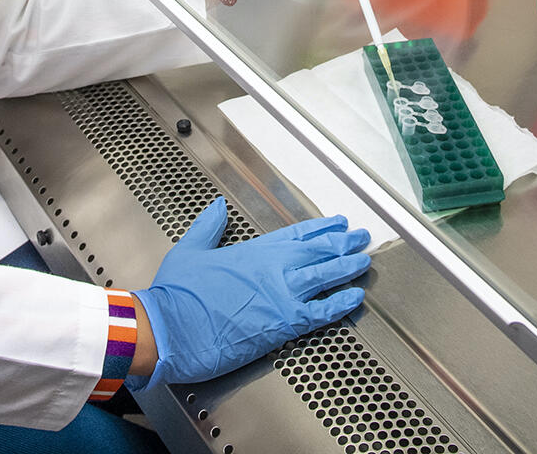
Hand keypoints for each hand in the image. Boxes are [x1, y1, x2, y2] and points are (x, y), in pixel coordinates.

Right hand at [129, 197, 368, 388]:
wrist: (171, 328)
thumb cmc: (176, 295)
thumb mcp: (189, 250)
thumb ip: (208, 227)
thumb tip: (217, 207)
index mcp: (253, 251)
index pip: (296, 234)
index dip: (321, 228)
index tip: (338, 222)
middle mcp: (271, 268)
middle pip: (317, 251)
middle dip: (343, 242)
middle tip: (361, 237)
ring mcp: (279, 294)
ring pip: (325, 275)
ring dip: (348, 266)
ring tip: (365, 260)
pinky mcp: (282, 323)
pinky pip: (321, 311)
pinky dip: (340, 303)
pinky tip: (355, 297)